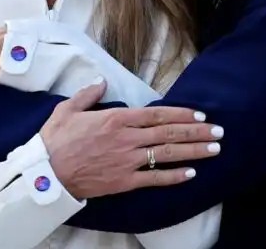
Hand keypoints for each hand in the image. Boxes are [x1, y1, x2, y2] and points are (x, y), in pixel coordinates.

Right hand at [41, 79, 222, 198]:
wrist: (46, 174)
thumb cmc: (57, 139)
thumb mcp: (68, 108)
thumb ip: (88, 94)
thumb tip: (101, 82)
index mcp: (117, 119)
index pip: (157, 115)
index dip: (181, 114)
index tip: (200, 114)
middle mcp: (128, 139)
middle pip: (169, 134)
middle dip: (196, 132)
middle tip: (219, 131)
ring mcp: (128, 161)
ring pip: (167, 155)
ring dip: (193, 152)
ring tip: (214, 149)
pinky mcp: (124, 182)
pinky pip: (154, 179)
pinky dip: (174, 177)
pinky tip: (191, 174)